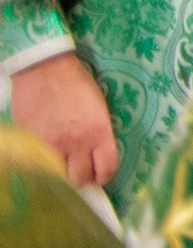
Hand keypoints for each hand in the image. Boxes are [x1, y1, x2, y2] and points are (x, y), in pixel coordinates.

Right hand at [10, 52, 115, 186]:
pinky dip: (44, 166)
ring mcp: (51, 144)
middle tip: (81, 171)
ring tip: (64, 165)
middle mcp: (76, 141)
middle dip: (83, 178)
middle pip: (81, 179)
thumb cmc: (76, 81)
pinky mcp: (30, 143)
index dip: (105, 176)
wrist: (44, 67)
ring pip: (59, 177)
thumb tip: (96, 153)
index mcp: (99, 130)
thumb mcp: (98, 105)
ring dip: (63, 174)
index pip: (107, 168)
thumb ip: (98, 131)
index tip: (101, 175)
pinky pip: (38, 165)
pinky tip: (47, 157)